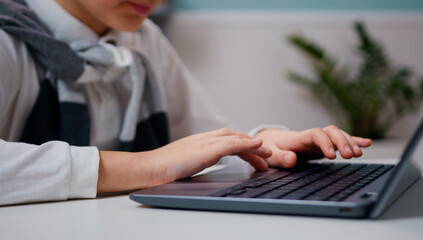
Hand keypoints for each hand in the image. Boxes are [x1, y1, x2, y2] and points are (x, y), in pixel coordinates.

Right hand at [143, 128, 271, 182]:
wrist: (149, 168)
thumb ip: (195, 161)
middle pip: (234, 136)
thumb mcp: (184, 163)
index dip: (242, 144)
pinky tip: (258, 147)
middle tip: (266, 159)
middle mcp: (204, 138)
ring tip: (268, 156)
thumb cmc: (162, 169)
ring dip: (254, 146)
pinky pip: (232, 144)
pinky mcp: (206, 150)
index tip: (254, 155)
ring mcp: (205, 142)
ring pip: (236, 138)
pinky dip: (247, 144)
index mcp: (199, 142)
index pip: (226, 138)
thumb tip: (201, 167)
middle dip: (252, 145)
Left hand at [254, 125, 371, 167]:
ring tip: (358, 154)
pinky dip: (354, 140)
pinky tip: (367, 144)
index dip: (325, 143)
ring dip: (349, 142)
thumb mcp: (270, 154)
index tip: (331, 155)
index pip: (315, 134)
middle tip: (350, 156)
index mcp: (299, 137)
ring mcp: (320, 139)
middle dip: (342, 141)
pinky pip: (341, 140)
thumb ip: (280, 157)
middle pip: (331, 132)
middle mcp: (312, 136)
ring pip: (338, 135)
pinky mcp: (325, 144)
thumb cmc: (270, 148)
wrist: (272, 141)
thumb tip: (292, 160)